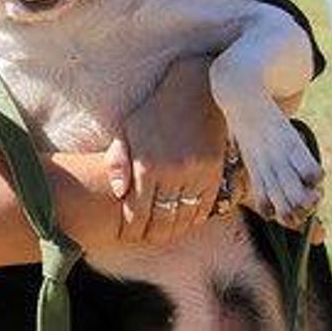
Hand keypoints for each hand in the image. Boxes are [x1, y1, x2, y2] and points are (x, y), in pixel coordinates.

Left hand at [104, 56, 225, 245]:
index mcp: (147, 164)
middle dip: (152, 235)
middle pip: (162, 220)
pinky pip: (204, 206)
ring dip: (174, 231)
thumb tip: (118, 193)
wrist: (196, 93)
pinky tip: (185, 222)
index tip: (128, 236)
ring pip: (184, 217)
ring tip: (164, 235)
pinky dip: (194, 219)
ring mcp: (196, 173)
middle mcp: (172, 172)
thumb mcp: (129, 130)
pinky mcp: (214, 172)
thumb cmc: (155, 112)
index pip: (137, 211)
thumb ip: (118, 161)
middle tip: (146, 239)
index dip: (132, 229)